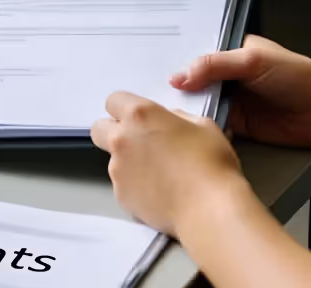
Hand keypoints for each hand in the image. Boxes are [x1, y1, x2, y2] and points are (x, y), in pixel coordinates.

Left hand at [92, 93, 244, 235]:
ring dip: (129, 162)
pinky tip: (160, 192)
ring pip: (113, 160)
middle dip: (114, 132)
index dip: (126, 108)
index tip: (139, 118)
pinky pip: (123, 185)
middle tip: (139, 142)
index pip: (113, 101)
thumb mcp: (203, 126)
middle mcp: (121, 140)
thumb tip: (168, 122)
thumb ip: (176, 118)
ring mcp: (117, 170)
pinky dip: (136, 186)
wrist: (208, 209)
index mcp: (140, 115)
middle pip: (99, 129)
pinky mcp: (120, 196)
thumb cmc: (211, 163)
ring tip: (160, 175)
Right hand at [170, 35, 310, 148]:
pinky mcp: (238, 123)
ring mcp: (234, 99)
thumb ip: (216, 65)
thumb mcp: (253, 60)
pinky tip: (189, 125)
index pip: (198, 53)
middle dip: (179, 86)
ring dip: (189, 107)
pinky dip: (202, 126)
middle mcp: (231, 74)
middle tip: (156, 89)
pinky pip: (212, 124)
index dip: (179, 60)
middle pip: (195, 80)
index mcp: (234, 51)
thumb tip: (182, 75)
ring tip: (168, 108)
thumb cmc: (301, 77)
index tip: (157, 66)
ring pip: (201, 103)